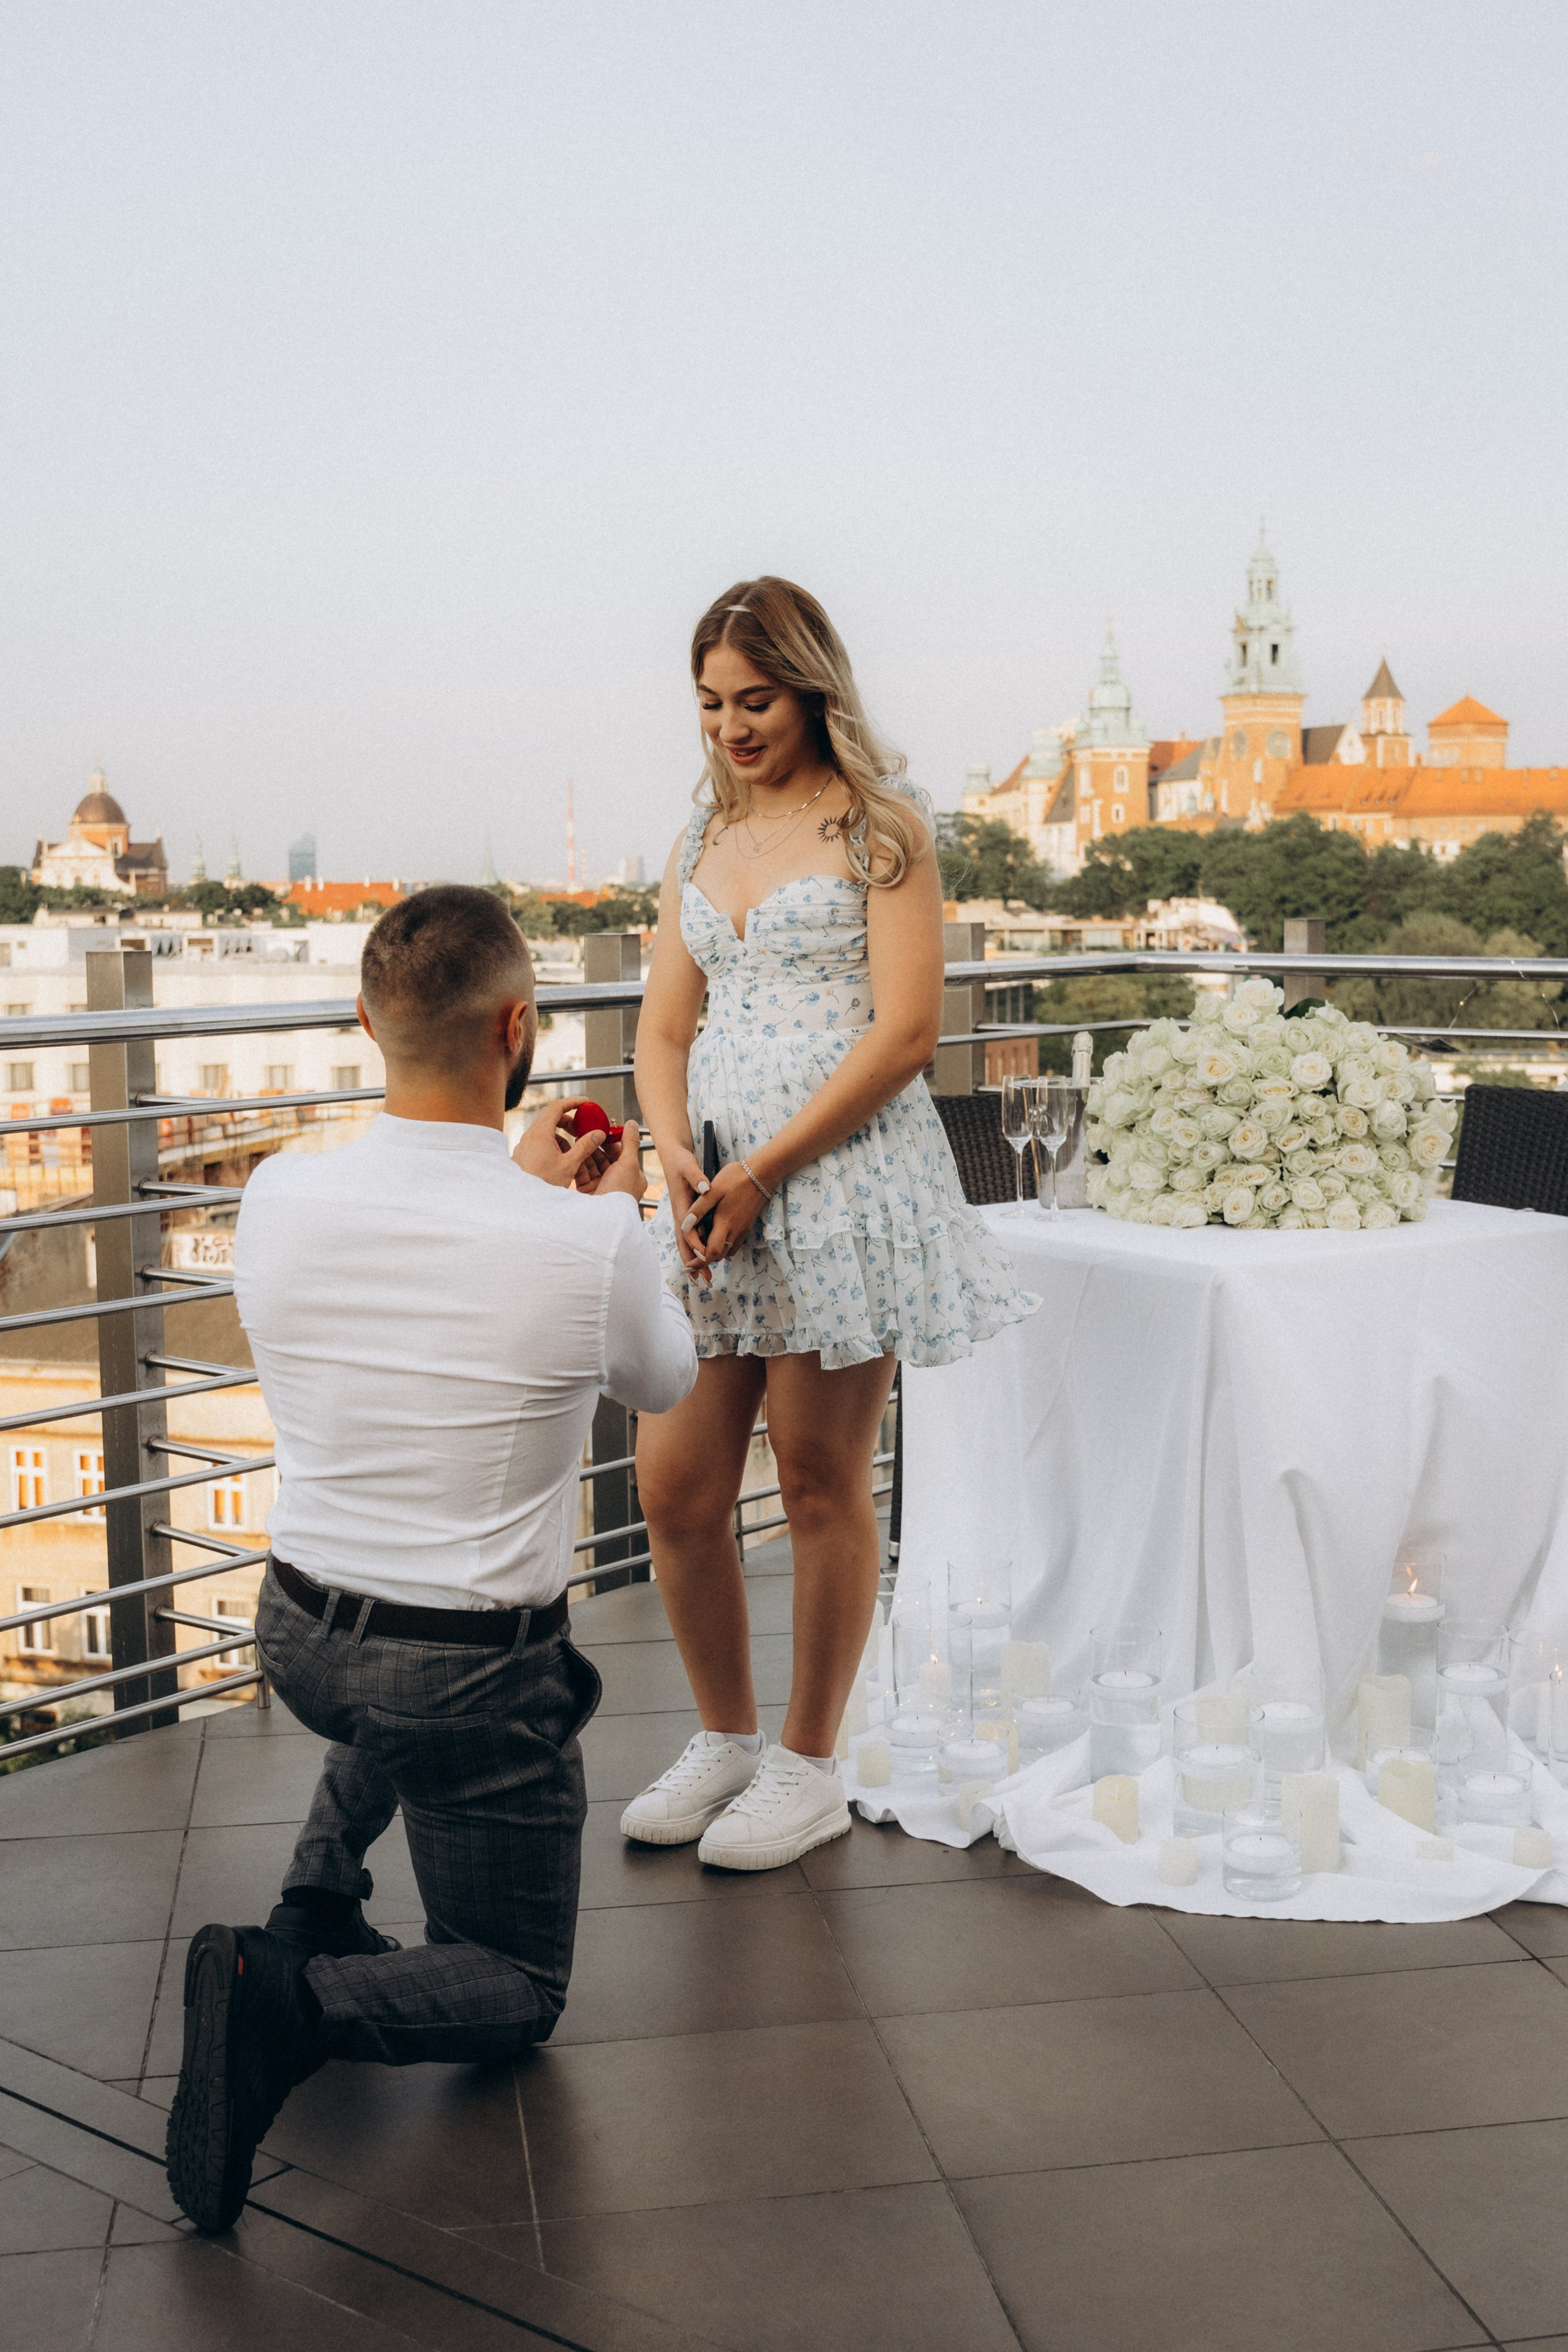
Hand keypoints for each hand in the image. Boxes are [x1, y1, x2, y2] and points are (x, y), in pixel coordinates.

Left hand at [512, 1096, 608, 1187]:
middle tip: (581, 1127)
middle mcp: (530, 1136)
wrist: (523, 1200)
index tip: (585, 1102)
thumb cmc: (541, 1184)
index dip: (572, 1102)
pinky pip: (540, 1141)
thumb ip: (585, 1147)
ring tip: (573, 1149)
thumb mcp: (569, 1165)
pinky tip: (561, 1159)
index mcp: (540, 1134)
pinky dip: (553, 1144)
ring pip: (545, 1130)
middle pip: (550, 1116)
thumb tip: (597, 1134)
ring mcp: (525, 1145)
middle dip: (568, 1119)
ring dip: (561, 1134)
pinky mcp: (524, 1154)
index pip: (557, 1106)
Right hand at [578, 1121, 646, 1202]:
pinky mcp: (588, 1191)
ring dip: (587, 1152)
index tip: (603, 1130)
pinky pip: (583, 1173)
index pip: (622, 1154)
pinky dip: (579, 1163)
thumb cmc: (620, 1193)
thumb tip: (632, 1124)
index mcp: (632, 1178)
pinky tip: (574, 1152)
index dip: (613, 1141)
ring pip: (593, 1165)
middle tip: (587, 1132)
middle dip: (596, 1146)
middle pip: (605, 1159)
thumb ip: (630, 1142)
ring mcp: (602, 1187)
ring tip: (579, 1139)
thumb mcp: (629, 1163)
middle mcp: (618, 1183)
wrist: (603, 1216)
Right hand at [662, 1143, 711, 1277]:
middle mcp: (679, 1214)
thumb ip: (695, 1176)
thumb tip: (705, 1188)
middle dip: (692, 1261)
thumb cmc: (680, 1161)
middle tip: (701, 1279)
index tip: (704, 1254)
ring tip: (702, 1277)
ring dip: (693, 1260)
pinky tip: (704, 1258)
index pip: (686, 1228)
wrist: (672, 1157)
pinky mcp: (686, 1216)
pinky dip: (695, 1249)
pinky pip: (690, 1237)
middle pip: (684, 1242)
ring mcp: (681, 1217)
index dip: (695, 1242)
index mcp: (680, 1205)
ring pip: (686, 1243)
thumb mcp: (687, 1165)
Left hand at [682, 1160, 766, 1268]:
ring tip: (701, 1251)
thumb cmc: (735, 1178)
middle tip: (691, 1261)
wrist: (762, 1174)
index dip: (698, 1262)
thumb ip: (698, 1208)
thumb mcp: (713, 1190)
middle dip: (704, 1261)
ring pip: (727, 1252)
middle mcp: (735, 1230)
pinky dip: (724, 1248)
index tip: (687, 1267)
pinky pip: (735, 1244)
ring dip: (714, 1255)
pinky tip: (717, 1239)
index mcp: (724, 1223)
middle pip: (719, 1256)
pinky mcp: (747, 1225)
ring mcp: (743, 1229)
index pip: (711, 1253)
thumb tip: (684, 1225)